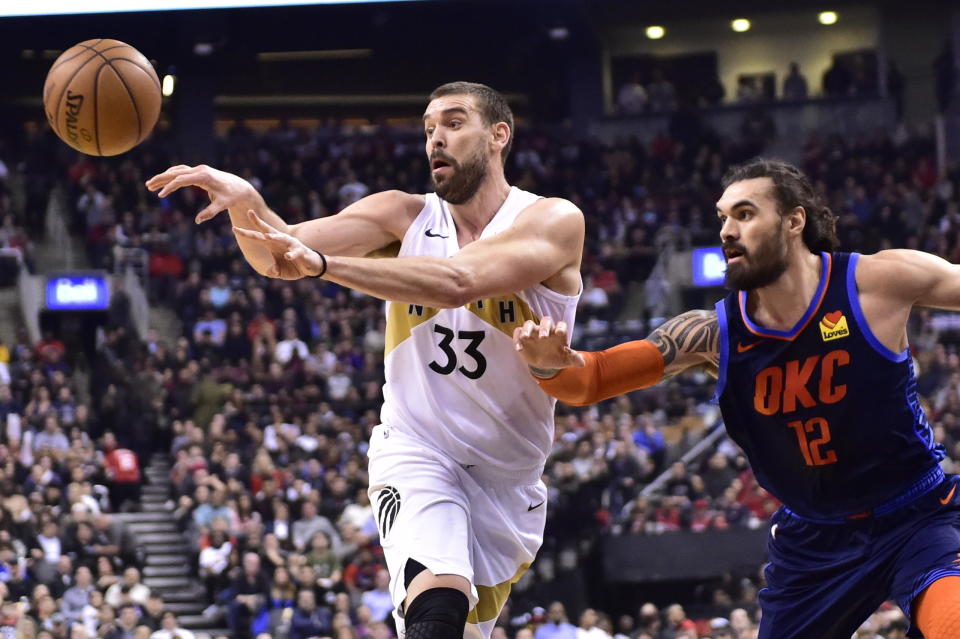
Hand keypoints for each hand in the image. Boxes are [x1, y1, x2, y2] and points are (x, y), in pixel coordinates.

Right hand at [145, 164, 259, 223]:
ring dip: (164, 177)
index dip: (170, 187)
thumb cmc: (232, 196)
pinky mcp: (199, 172)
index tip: (161, 196)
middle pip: (176, 173)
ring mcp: (199, 169)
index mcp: (204, 177)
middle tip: (148, 186)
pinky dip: (171, 176)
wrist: (240, 187)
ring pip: (177, 171)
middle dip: (161, 179)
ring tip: (151, 185)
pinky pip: (181, 172)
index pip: (182, 180)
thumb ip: (210, 212)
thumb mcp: (222, 205)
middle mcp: (200, 170)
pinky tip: (163, 181)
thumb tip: (197, 221)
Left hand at [232, 210, 323, 279]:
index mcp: (273, 244)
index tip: (234, 228)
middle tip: (249, 213)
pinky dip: (291, 254)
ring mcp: (291, 245)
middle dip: (258, 222)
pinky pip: (294, 252)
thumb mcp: (280, 271)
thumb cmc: (293, 266)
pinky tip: (287, 256)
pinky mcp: (301, 251)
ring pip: (282, 238)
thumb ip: (273, 271)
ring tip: (267, 236)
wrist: (312, 267)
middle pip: (267, 230)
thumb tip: (272, 272)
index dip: (246, 232)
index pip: (258, 236)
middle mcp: (281, 241)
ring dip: (275, 237)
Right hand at [513, 317, 584, 370]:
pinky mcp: (522, 338)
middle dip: (545, 327)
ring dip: (527, 329)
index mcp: (558, 333)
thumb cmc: (557, 358)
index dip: (560, 327)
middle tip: (543, 337)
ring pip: (529, 324)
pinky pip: (517, 333)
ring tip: (525, 337)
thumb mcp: (566, 360)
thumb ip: (574, 359)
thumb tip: (583, 363)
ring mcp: (533, 332)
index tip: (559, 333)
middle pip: (545, 321)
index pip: (561, 325)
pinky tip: (519, 348)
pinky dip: (516, 339)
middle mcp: (546, 330)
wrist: (544, 363)